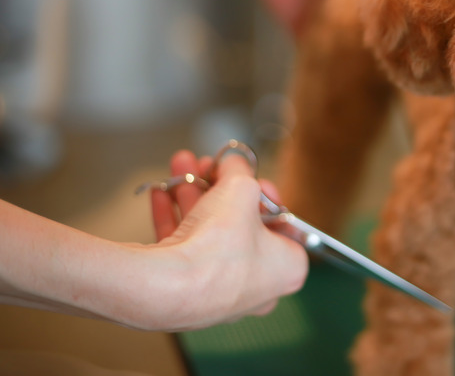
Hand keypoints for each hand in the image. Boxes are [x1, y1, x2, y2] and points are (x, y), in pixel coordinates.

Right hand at [148, 150, 307, 329]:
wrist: (167, 287)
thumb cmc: (218, 248)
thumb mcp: (240, 188)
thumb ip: (239, 170)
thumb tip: (233, 163)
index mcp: (286, 269)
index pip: (285, 226)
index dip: (266, 196)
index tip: (252, 179)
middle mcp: (257, 289)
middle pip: (241, 227)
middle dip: (220, 190)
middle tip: (209, 168)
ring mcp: (218, 296)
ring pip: (208, 237)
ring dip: (193, 197)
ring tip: (181, 169)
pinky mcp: (184, 297)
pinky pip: (183, 253)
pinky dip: (173, 220)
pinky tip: (161, 193)